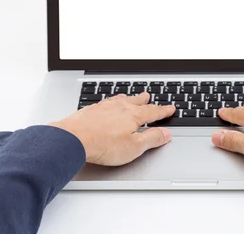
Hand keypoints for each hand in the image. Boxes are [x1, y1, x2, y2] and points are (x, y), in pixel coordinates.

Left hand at [49, 93, 175, 165]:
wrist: (73, 139)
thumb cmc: (103, 144)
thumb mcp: (134, 147)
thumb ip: (152, 139)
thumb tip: (165, 133)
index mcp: (133, 116)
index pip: (153, 112)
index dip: (163, 111)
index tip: (170, 109)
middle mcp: (120, 108)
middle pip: (136, 102)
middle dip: (144, 100)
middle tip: (149, 96)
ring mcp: (104, 107)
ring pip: (120, 100)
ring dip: (128, 99)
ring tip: (130, 97)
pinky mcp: (91, 110)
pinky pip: (105, 102)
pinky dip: (111, 102)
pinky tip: (107, 104)